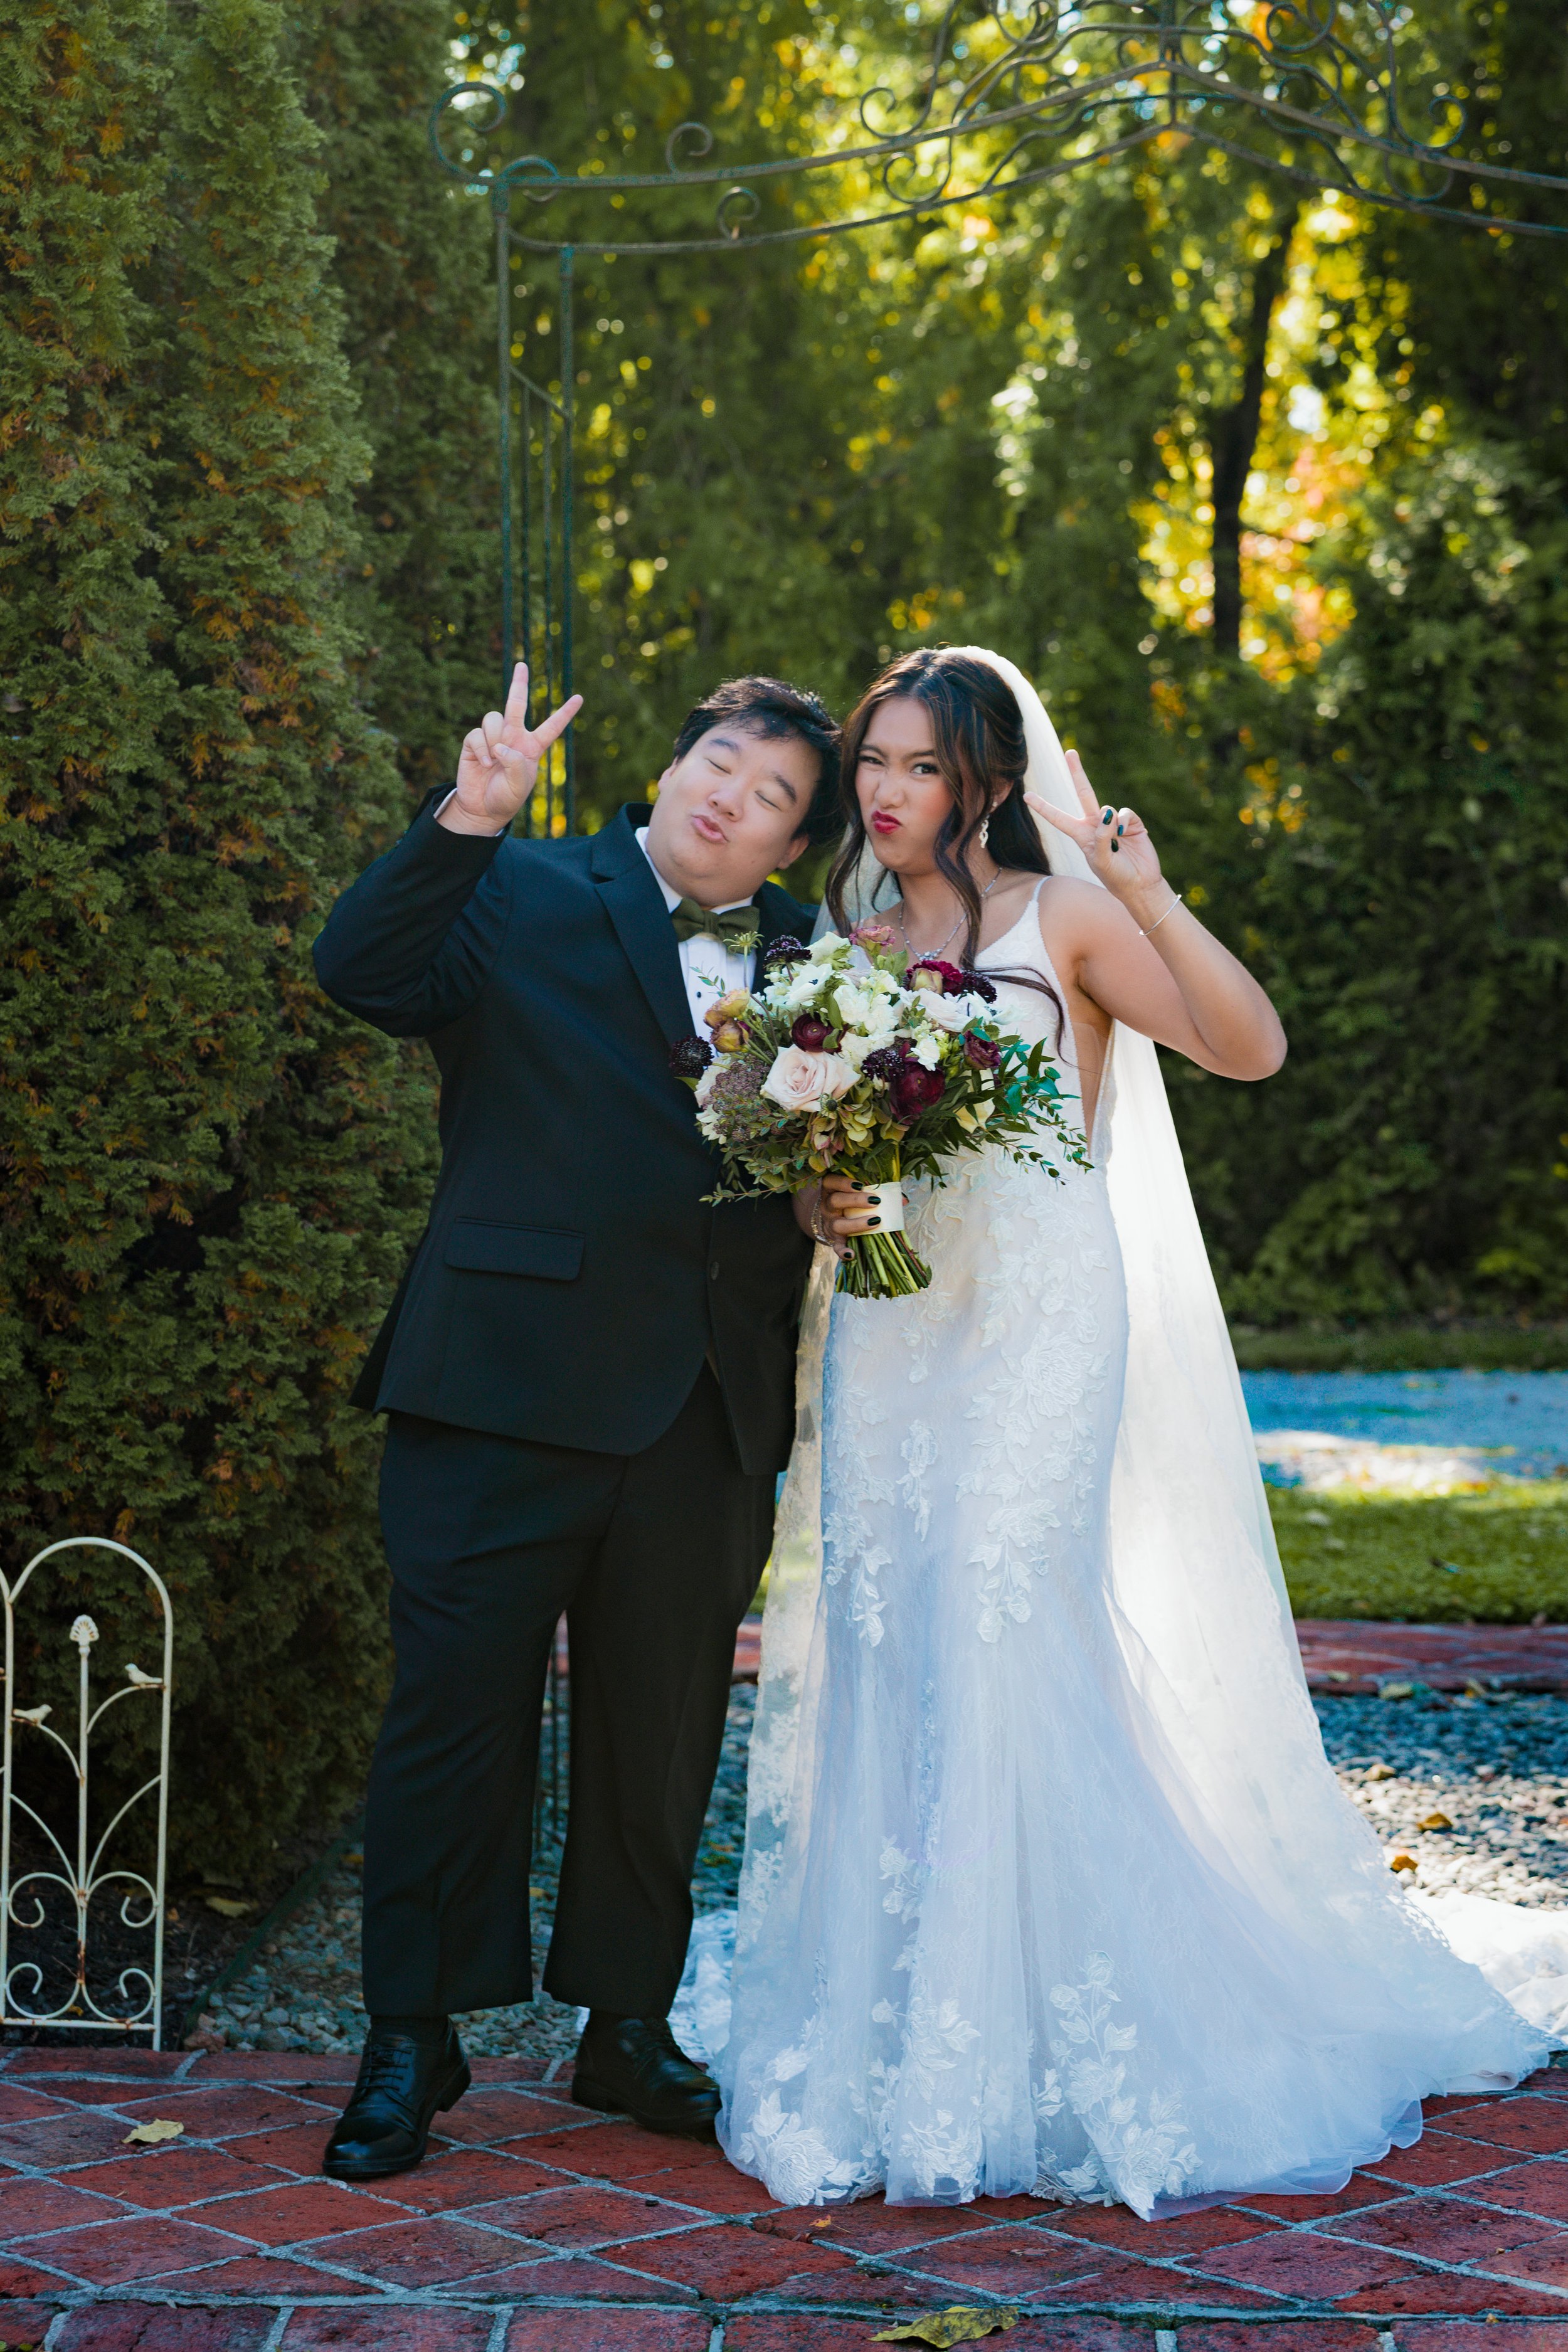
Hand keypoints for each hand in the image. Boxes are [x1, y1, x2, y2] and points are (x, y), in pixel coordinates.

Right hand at [442, 662, 582, 834]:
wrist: (481, 808)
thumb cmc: (506, 798)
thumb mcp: (520, 786)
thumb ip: (516, 764)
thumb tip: (502, 746)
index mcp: (532, 747)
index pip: (551, 727)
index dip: (564, 713)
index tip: (579, 698)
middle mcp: (513, 737)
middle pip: (516, 704)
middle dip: (519, 683)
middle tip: (522, 664)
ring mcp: (493, 738)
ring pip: (494, 718)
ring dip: (495, 737)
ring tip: (494, 760)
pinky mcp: (474, 742)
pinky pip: (477, 734)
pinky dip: (481, 748)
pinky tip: (484, 764)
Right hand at [819, 1175, 895, 1258]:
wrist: (832, 1219)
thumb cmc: (850, 1202)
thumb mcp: (858, 1193)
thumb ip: (878, 1192)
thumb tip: (902, 1200)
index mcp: (831, 1190)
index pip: (831, 1182)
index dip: (843, 1183)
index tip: (860, 1184)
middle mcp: (827, 1206)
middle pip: (835, 1201)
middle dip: (855, 1200)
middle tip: (875, 1201)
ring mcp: (829, 1223)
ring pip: (837, 1224)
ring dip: (856, 1224)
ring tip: (875, 1222)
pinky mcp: (833, 1239)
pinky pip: (836, 1246)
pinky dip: (843, 1251)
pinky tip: (852, 1254)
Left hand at [1026, 750, 1173, 927]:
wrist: (1140, 885)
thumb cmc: (1116, 878)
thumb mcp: (1101, 862)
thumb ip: (1100, 838)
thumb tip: (1107, 811)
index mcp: (1081, 836)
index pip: (1058, 818)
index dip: (1043, 807)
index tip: (1027, 796)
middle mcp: (1095, 826)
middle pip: (1083, 793)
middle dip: (1077, 773)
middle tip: (1070, 752)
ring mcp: (1114, 823)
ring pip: (1108, 808)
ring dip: (1112, 825)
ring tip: (1117, 845)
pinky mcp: (1132, 823)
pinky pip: (1126, 813)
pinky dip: (1126, 823)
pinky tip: (1127, 835)